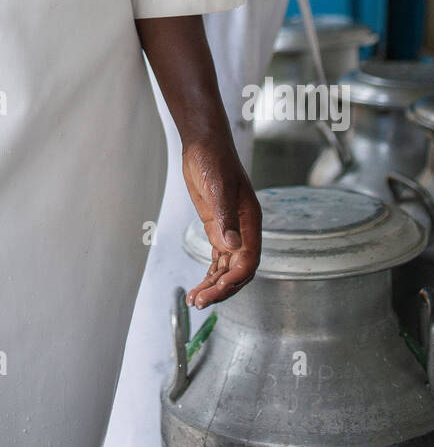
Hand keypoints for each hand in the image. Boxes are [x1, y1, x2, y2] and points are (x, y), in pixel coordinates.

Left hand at [181, 137, 260, 308]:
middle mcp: (244, 230)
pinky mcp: (217, 228)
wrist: (204, 144)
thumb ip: (225, 216)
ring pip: (226, 269)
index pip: (249, 260)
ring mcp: (230, 231)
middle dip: (221, 288)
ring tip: (195, 301)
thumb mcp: (218, 187)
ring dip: (213, 286)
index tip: (217, 289)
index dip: (235, 278)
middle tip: (200, 302)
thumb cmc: (214, 160)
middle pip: (238, 270)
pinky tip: (199, 288)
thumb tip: (232, 246)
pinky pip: (217, 260)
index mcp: (251, 222)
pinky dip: (209, 275)